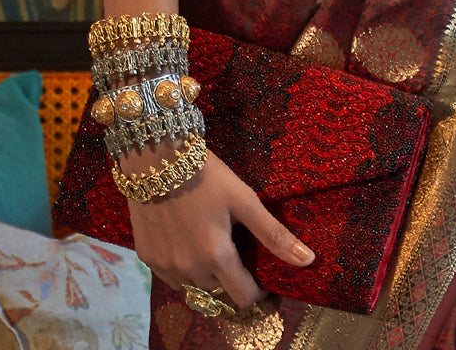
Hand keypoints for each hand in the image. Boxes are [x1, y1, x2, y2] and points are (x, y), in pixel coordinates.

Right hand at [128, 149, 313, 309]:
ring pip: (194, 288)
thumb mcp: (244, 200)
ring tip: (215, 249)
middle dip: (233, 282)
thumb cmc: (206, 175)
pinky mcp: (147, 257)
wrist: (155, 157)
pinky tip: (190, 244)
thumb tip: (308, 260)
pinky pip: (172, 277)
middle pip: (219, 293)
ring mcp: (165, 266)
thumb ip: (273, 234)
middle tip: (240, 257)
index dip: (259, 292)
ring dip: (208, 278)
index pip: (243, 297)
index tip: (264, 278)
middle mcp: (189, 270)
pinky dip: (184, 269)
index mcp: (216, 257)